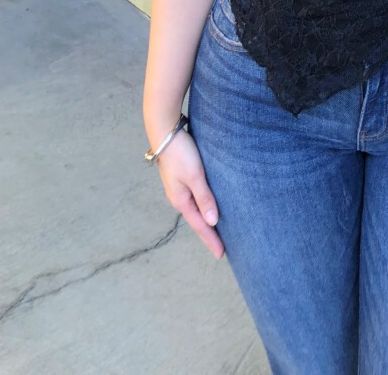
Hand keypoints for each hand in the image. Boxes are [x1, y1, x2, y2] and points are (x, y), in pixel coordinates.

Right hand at [155, 130, 224, 258]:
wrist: (165, 132)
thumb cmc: (181, 153)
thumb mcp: (195, 176)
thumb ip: (204, 198)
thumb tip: (212, 222)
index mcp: (181, 200)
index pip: (200, 225)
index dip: (211, 240)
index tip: (222, 255)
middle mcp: (179, 197)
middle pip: (197, 220)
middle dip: (208, 234)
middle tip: (222, 248)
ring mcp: (179, 187)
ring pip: (196, 209)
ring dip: (206, 220)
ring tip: (217, 230)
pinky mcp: (182, 177)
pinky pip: (195, 198)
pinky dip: (203, 206)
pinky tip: (209, 205)